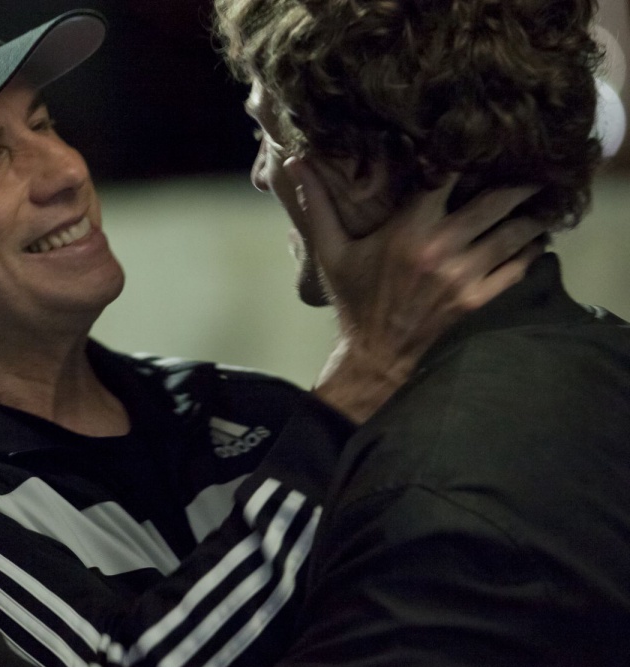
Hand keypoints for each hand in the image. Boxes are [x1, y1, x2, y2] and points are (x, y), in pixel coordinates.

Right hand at [286, 158, 546, 422]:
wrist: (376, 356)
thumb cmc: (354, 300)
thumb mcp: (331, 252)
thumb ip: (317, 205)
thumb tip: (294, 162)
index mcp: (407, 230)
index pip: (447, 176)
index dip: (466, 155)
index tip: (478, 142)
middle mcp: (440, 248)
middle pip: (497, 200)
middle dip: (519, 182)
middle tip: (533, 168)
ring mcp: (464, 275)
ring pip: (516, 232)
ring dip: (532, 215)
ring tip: (541, 202)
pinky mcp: (480, 299)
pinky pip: (519, 266)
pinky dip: (532, 250)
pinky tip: (534, 241)